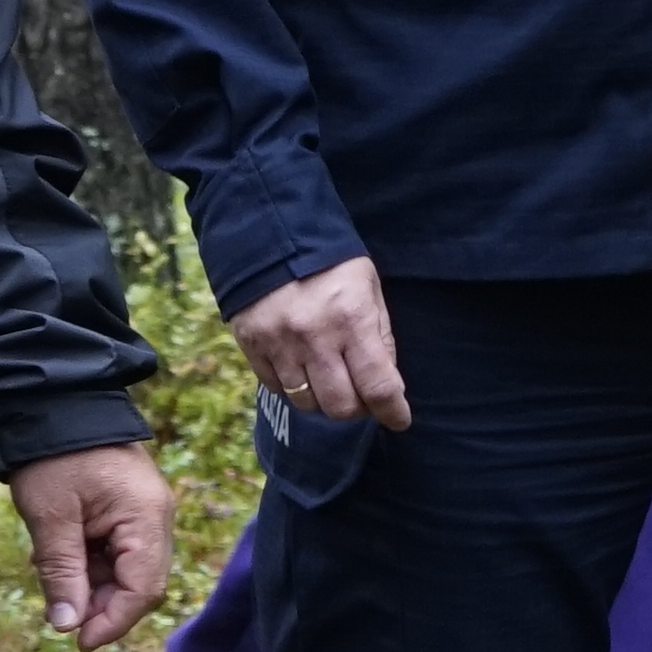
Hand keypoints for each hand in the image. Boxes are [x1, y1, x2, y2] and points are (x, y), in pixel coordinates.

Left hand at [8, 443, 179, 648]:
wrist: (49, 401)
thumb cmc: (51, 455)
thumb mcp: (51, 518)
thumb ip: (62, 573)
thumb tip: (67, 627)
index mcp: (145, 517)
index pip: (144, 589)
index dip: (113, 622)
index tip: (78, 642)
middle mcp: (154, 516)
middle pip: (139, 582)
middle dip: (100, 605)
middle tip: (59, 615)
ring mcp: (142, 510)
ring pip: (125, 568)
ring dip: (90, 583)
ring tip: (50, 576)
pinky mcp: (126, 506)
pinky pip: (115, 548)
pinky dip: (88, 561)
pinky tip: (57, 556)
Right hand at [231, 253, 409, 427]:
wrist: (269, 232)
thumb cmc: (330, 261)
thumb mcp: (368, 288)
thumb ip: (380, 335)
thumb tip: (388, 381)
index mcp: (351, 319)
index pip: (378, 386)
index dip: (393, 412)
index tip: (399, 420)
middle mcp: (315, 338)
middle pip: (340, 406)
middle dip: (357, 408)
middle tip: (360, 394)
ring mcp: (279, 344)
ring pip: (307, 403)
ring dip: (323, 399)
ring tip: (328, 377)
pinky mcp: (252, 345)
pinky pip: (277, 388)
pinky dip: (293, 387)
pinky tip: (301, 366)